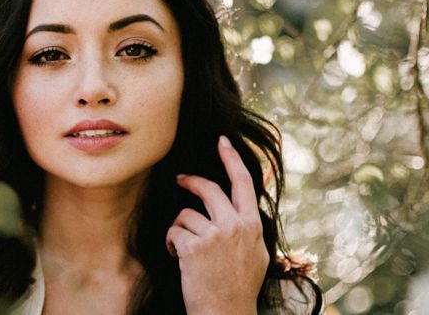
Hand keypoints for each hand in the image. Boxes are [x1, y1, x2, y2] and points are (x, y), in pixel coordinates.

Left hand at [166, 136, 268, 314]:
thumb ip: (248, 227)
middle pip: (208, 188)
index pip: (242, 182)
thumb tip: (243, 205)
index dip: (231, 158)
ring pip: (186, 214)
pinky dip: (172, 245)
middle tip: (179, 178)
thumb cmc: (240, 287)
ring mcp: (214, 236)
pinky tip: (179, 260)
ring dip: (180, 229)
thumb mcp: (256, 253)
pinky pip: (174, 232)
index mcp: (252, 225)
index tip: (221, 141)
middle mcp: (235, 226)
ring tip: (185, 249)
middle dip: (190, 180)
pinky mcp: (193, 247)